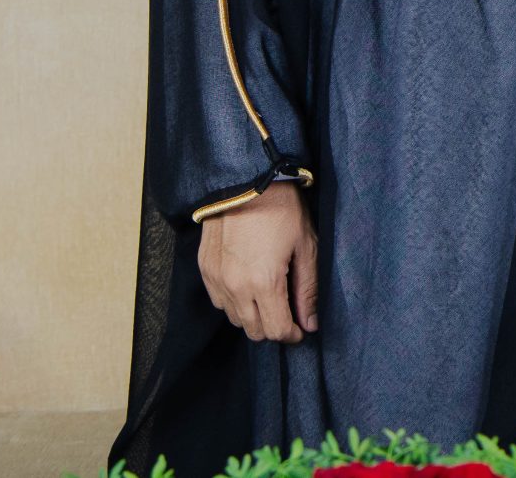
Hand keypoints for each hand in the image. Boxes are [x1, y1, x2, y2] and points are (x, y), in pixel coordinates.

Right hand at [196, 181, 317, 343]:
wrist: (246, 180)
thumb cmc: (282, 209)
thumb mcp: (306, 246)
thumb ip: (307, 289)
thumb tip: (310, 323)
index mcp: (265, 283)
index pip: (277, 330)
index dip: (293, 334)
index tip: (301, 328)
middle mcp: (236, 287)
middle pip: (254, 331)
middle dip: (273, 327)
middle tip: (286, 312)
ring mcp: (217, 279)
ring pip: (235, 319)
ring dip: (252, 316)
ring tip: (268, 296)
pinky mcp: (205, 269)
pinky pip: (219, 301)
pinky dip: (234, 301)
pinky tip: (247, 284)